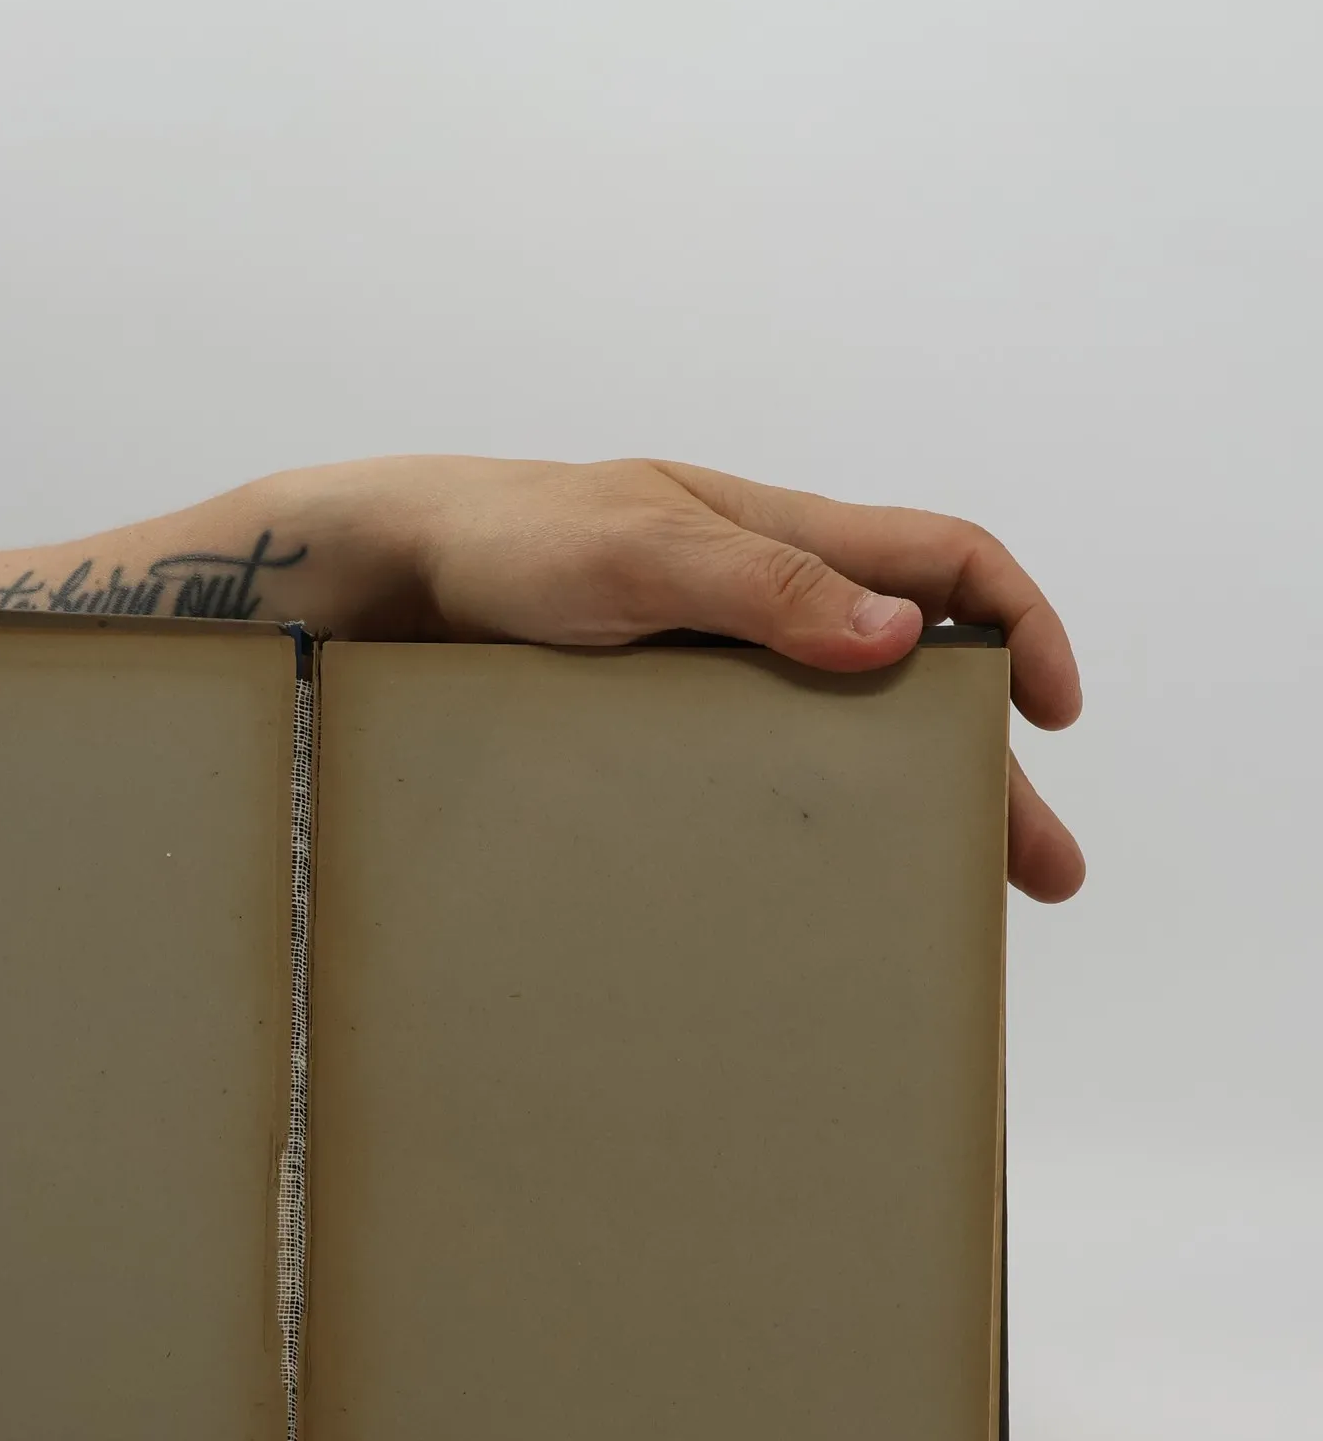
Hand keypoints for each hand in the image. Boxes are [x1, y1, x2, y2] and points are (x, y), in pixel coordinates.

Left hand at [364, 456, 1083, 901]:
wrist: (388, 583)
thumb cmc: (509, 541)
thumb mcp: (638, 551)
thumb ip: (759, 584)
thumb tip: (900, 632)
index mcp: (778, 538)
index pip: (944, 560)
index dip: (1020, 624)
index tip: (1053, 715)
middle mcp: (759, 601)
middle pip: (910, 676)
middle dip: (984, 765)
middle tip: (1033, 867)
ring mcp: (708, 663)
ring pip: (838, 732)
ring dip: (901, 806)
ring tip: (939, 902)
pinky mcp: (653, 715)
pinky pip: (753, 763)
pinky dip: (802, 812)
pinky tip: (807, 877)